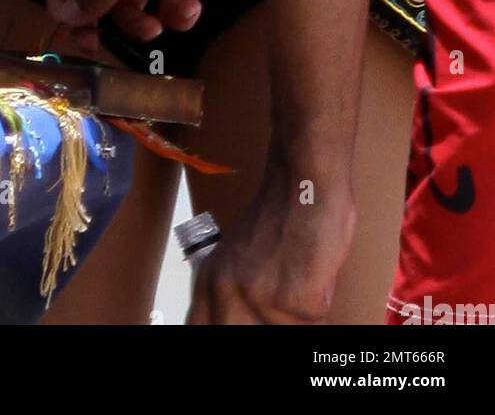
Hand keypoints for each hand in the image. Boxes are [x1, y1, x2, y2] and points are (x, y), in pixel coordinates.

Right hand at [47, 0, 253, 51]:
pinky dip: (176, 15)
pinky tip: (190, 7)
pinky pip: (166, 9)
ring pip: (132, 10)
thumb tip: (67, 14)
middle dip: (105, 23)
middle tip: (107, 47)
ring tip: (157, 26)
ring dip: (142, 25)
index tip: (74, 30)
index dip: (63, 3)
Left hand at [187, 164, 355, 323]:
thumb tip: (235, 319)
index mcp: (208, 280)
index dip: (218, 328)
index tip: (240, 321)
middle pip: (237, 334)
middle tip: (279, 298)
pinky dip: (319, 299)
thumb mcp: (236, 254)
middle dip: (266, 324)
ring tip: (298, 275)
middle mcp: (227, 291)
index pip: (198, 328)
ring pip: (284, 329)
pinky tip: (314, 269)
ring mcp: (260, 298)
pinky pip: (313, 319)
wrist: (304, 183)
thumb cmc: (279, 212)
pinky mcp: (294, 301)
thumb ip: (231, 289)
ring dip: (296, 313)